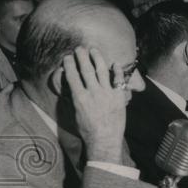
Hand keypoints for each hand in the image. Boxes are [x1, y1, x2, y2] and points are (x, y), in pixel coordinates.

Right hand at [62, 47, 127, 163]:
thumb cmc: (87, 129)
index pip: (72, 76)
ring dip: (97, 58)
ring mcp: (107, 94)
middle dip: (82, 57)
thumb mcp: (75, 114)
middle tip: (79, 48)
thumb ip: (72, 98)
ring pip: (102, 71)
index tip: (67, 57)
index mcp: (80, 97)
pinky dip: (117, 71)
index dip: (69, 64)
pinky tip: (115, 63)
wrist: (104, 139)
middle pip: (86, 70)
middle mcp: (93, 93)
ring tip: (94, 50)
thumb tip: (68, 86)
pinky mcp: (119, 97)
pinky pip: (118, 80)